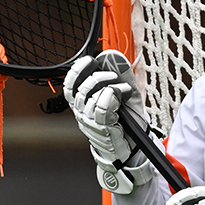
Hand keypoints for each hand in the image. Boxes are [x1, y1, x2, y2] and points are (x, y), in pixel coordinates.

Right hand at [63, 51, 154, 193]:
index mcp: (83, 104)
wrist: (134, 150)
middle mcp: (82, 113)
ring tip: (123, 90)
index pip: (70, 84)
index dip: (78, 70)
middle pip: (81, 87)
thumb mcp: (126, 92)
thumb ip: (120, 73)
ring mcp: (90, 122)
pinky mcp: (101, 128)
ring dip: (110, 86)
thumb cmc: (128, 123)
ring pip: (91, 95)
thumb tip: (111, 54)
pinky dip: (113, 96)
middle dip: (100, 76)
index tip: (91, 60)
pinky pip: (102, 105)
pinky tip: (122, 98)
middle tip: (114, 78)